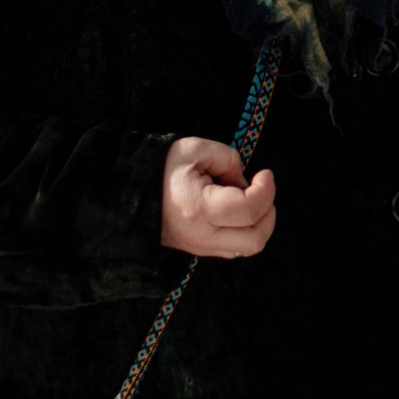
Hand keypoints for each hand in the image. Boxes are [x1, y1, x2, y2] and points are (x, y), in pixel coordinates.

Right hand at [161, 135, 275, 257]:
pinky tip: (232, 209)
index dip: (267, 190)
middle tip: (260, 190)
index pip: (250, 210)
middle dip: (267, 212)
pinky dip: (244, 229)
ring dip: (257, 222)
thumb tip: (245, 181)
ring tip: (243, 198)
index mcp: (199, 208)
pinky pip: (235, 247)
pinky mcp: (201, 250)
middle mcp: (202, 235)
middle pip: (255, 239)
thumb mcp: (196, 149)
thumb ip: (228, 159)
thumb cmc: (162, 168)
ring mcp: (201, 247)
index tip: (264, 173)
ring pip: (248, 247)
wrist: (130, 194)